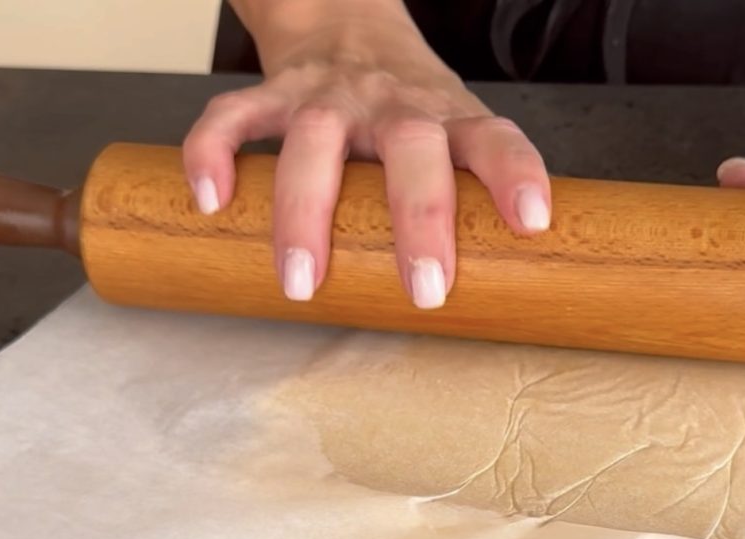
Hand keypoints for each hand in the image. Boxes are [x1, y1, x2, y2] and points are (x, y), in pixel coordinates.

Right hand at [183, 21, 549, 308]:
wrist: (348, 21)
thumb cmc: (410, 108)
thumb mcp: (454, 137)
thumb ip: (466, 203)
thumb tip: (495, 303)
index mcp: (450, 119)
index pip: (494, 139)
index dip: (516, 176)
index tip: (532, 223)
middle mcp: (394, 105)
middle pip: (411, 149)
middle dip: (419, 219)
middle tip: (424, 292)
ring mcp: (330, 98)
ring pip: (314, 143)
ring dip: (304, 214)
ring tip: (301, 283)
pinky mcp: (275, 93)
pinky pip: (234, 114)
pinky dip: (214, 152)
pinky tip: (212, 201)